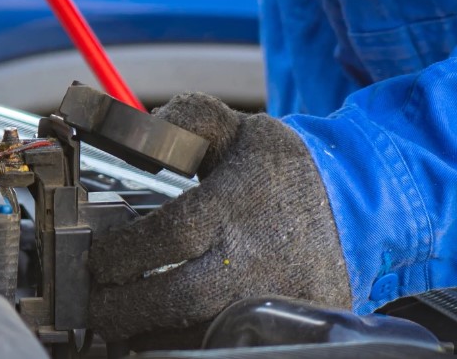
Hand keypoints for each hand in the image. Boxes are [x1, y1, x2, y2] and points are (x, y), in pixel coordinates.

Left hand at [88, 94, 351, 345]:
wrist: (359, 202)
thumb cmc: (287, 168)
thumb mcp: (237, 129)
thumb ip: (187, 119)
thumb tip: (144, 127)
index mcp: (237, 204)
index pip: (169, 236)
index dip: (123, 253)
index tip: (97, 259)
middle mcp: (258, 256)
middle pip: (178, 298)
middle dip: (125, 308)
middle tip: (96, 304)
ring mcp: (278, 296)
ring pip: (199, 331)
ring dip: (154, 330)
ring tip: (126, 320)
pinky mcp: (293, 321)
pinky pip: (233, 339)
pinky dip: (193, 340)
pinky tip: (169, 329)